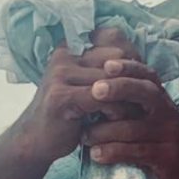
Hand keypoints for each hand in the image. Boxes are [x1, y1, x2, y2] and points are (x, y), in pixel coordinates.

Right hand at [10, 26, 146, 164]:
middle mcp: (64, 55)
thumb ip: (105, 71)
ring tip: (128, 113)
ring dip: (126, 99)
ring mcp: (60, 74)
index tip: (137, 81)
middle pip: (117, 58)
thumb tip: (142, 64)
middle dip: (132, 80)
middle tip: (138, 101)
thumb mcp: (86, 86)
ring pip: (112, 78)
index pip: (114, 38)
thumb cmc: (69, 114)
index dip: (131, 60)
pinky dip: (115, 111)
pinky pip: (102, 98)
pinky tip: (114, 121)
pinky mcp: (61, 96)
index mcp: (71, 47)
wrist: (36, 140)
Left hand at [78, 59, 178, 178]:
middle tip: (95, 90)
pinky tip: (97, 154)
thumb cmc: (164, 143)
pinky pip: (136, 151)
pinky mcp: (166, 157)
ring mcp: (169, 135)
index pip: (148, 76)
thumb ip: (134, 104)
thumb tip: (97, 88)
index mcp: (163, 100)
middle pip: (145, 93)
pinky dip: (113, 152)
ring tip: (85, 136)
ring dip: (104, 131)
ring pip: (133, 127)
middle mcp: (168, 113)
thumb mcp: (155, 118)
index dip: (129, 68)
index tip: (107, 64)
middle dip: (119, 88)